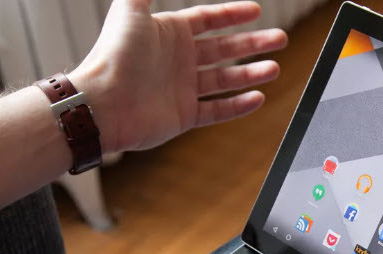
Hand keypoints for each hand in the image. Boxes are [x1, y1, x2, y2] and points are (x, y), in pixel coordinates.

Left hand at [69, 0, 286, 152]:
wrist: (103, 104)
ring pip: (225, 79)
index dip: (233, 14)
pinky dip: (237, 106)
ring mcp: (182, 88)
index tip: (256, 11)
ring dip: (251, 73)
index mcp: (169, 33)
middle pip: (224, 49)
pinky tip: (257, 98)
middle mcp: (178, 60)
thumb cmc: (114, 55)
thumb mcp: (130, 8)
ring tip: (274, 68)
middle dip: (253, 43)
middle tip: (279, 40)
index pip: (208, 19)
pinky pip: (216, 109)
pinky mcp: (183, 115)